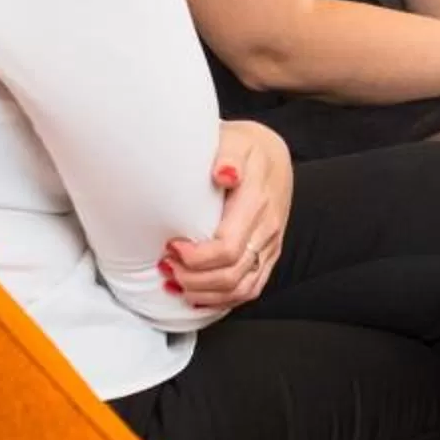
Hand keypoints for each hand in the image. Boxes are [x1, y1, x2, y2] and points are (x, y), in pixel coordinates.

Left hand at [166, 120, 291, 311]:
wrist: (274, 154)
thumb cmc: (246, 148)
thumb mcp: (235, 140)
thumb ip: (229, 155)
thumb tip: (223, 173)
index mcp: (256, 202)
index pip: (227, 247)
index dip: (195, 258)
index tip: (170, 247)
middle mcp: (267, 228)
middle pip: (230, 274)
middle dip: (192, 278)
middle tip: (166, 266)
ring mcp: (270, 245)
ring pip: (241, 288)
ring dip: (204, 293)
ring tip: (176, 282)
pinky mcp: (269, 254)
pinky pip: (251, 288)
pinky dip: (223, 299)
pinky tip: (198, 295)